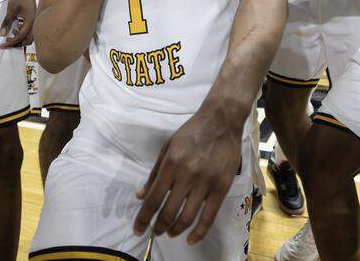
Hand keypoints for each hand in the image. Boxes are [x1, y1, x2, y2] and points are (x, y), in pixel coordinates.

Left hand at [0, 0, 35, 47]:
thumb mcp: (11, 9)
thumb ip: (7, 22)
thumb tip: (2, 34)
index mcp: (30, 21)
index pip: (21, 37)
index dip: (11, 43)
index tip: (2, 46)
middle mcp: (34, 22)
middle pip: (28, 40)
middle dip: (17, 44)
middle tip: (6, 44)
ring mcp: (33, 20)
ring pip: (29, 36)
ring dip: (20, 39)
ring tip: (9, 38)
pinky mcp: (32, 18)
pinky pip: (28, 30)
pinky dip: (21, 34)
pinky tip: (14, 30)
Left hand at [134, 109, 240, 243]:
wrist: (221, 121)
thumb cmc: (191, 132)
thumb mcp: (167, 147)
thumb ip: (154, 173)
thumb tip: (141, 196)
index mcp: (170, 165)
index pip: (153, 199)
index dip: (143, 218)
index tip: (138, 229)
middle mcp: (186, 176)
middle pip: (168, 212)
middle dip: (158, 227)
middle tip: (155, 232)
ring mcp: (205, 183)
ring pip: (187, 217)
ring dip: (175, 230)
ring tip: (170, 233)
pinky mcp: (222, 187)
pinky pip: (209, 216)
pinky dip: (199, 232)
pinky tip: (191, 239)